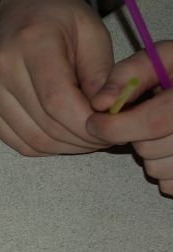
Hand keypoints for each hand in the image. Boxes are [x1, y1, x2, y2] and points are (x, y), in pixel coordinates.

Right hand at [0, 0, 112, 155]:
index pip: (58, 101)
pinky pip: (18, 142)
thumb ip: (101, 73)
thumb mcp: (90, 32)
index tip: (108, 126)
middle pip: (46, 126)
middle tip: (104, 134)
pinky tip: (63, 137)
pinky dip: (45, 147)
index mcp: (32, 43)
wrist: (13, 13)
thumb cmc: (54, 19)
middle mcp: (2, 69)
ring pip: (34, 140)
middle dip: (82, 139)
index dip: (86, 124)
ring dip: (65, 147)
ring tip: (86, 136)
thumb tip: (107, 109)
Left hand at [87, 41, 172, 195]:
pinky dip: (162, 169)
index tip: (95, 122)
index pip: (153, 123)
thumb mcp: (161, 59)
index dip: (116, 126)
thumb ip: (128, 75)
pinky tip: (169, 147)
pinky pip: (169, 184)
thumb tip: (100, 102)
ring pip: (157, 169)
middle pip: (150, 149)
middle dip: (133, 137)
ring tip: (159, 133)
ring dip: (147, 155)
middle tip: (139, 121)